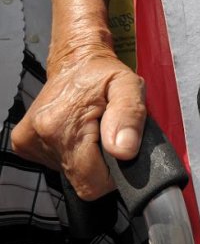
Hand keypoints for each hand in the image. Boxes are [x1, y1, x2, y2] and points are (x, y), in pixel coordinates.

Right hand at [11, 52, 145, 200]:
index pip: (93, 183)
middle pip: (82, 181)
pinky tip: (77, 133)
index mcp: (63, 124)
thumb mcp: (129, 86)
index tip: (121, 152)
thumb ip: (130, 116)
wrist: (75, 61)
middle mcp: (40, 136)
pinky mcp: (24, 145)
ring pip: (71, 173)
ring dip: (86, 158)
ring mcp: (29, 142)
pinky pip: (58, 165)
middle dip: (102, 166)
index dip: (114, 174)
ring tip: (94, 131)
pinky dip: (72, 154)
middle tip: (109, 137)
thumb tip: (123, 151)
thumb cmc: (104, 74)